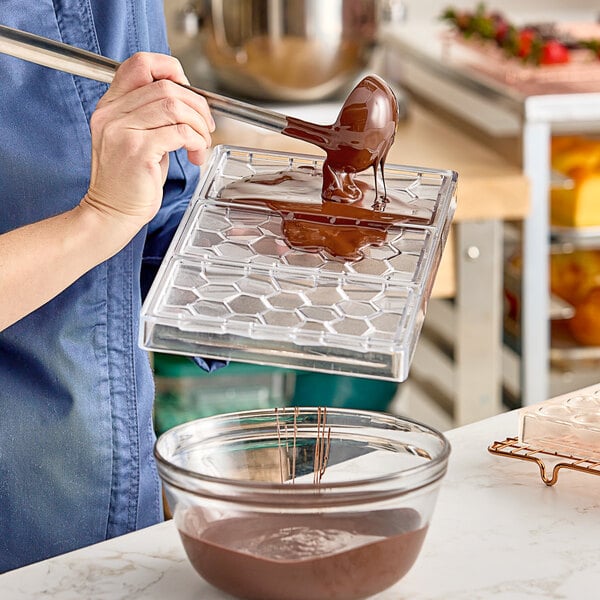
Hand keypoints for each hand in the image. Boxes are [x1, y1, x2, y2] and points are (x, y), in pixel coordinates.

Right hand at [82, 52, 214, 235]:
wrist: (111, 213)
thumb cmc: (130, 181)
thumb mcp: (137, 139)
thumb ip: (153, 116)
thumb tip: (190, 102)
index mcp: (110, 106)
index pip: (141, 64)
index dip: (172, 71)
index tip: (190, 95)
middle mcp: (112, 114)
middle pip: (166, 86)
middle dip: (197, 106)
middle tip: (205, 127)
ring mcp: (123, 131)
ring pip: (174, 106)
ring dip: (198, 125)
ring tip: (201, 144)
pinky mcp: (137, 150)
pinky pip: (179, 132)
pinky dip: (196, 141)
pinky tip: (195, 155)